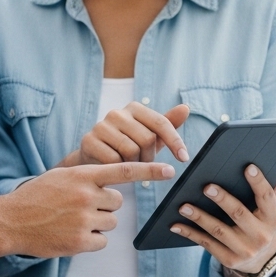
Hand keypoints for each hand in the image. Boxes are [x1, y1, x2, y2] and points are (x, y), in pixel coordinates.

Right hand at [1, 161, 174, 257]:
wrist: (10, 221)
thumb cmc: (36, 197)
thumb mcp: (61, 176)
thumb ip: (87, 177)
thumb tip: (112, 184)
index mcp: (83, 175)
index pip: (124, 170)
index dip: (150, 169)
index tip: (171, 169)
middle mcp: (86, 194)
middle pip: (117, 202)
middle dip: (104, 206)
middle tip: (80, 208)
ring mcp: (84, 219)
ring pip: (111, 222)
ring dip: (97, 223)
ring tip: (72, 221)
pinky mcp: (81, 241)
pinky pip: (102, 241)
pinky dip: (91, 240)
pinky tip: (71, 235)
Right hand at [60, 103, 190, 166]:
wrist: (94, 158)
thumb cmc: (127, 146)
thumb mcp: (150, 136)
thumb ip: (168, 123)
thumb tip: (185, 108)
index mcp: (134, 108)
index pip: (161, 123)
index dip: (175, 141)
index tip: (184, 158)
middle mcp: (117, 113)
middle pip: (147, 139)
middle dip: (150, 157)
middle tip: (142, 162)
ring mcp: (101, 126)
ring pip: (131, 151)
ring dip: (134, 164)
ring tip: (128, 164)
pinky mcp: (89, 140)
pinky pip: (114, 160)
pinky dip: (119, 168)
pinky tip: (114, 167)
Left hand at [169, 164, 275, 274]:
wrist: (261, 261)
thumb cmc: (263, 225)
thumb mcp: (272, 210)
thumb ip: (274, 189)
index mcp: (274, 218)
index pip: (267, 197)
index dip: (259, 182)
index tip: (248, 166)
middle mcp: (261, 236)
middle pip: (239, 214)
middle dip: (223, 200)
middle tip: (206, 186)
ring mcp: (245, 250)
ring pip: (218, 230)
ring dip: (200, 217)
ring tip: (184, 205)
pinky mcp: (229, 260)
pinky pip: (206, 244)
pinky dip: (190, 233)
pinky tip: (176, 224)